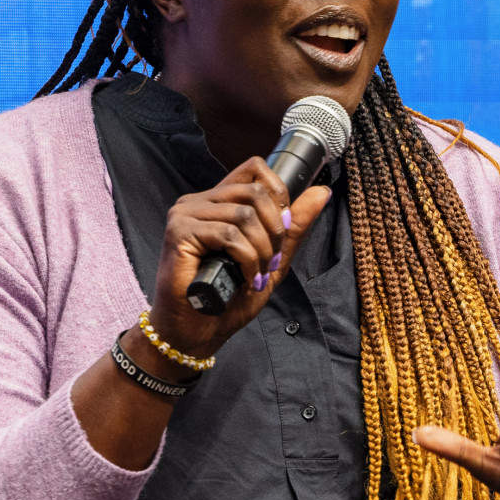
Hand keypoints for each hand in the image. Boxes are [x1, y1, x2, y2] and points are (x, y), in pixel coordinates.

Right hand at [145, 156, 334, 364]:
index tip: (282, 228)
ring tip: (256, 274)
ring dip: (261, 251)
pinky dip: (247, 260)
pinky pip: (228, 234)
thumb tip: (321, 191)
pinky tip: (244, 278)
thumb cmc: (228, 298)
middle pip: (255, 191)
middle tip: (270, 261)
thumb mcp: (272, 259)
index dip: (279, 193)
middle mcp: (199, 201)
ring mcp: (185, 215)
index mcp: (219, 202)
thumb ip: (294, 227)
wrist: (198, 331)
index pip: (255, 168)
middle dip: (274, 230)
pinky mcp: (178, 232)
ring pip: (244, 215)